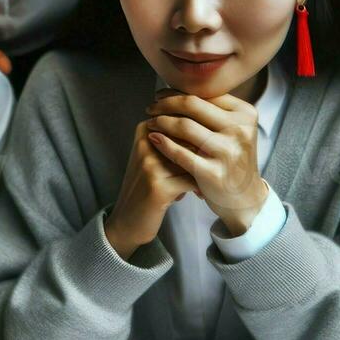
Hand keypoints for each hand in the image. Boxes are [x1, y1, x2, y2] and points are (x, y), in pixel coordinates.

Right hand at [102, 120, 199, 260]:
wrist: (127, 220)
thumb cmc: (146, 187)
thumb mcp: (154, 157)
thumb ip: (175, 140)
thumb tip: (213, 127)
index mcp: (144, 131)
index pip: (184, 119)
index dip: (201, 135)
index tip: (204, 152)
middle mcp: (145, 144)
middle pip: (190, 138)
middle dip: (205, 154)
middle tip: (213, 167)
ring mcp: (150, 165)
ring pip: (194, 158)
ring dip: (205, 172)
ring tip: (207, 182)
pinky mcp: (158, 186)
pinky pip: (193, 180)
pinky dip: (202, 188)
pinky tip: (201, 194)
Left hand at [145, 88, 265, 234]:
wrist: (245, 198)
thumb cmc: (231, 158)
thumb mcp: (232, 131)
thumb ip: (211, 110)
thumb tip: (174, 90)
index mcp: (245, 114)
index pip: (205, 94)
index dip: (178, 92)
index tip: (160, 95)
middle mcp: (240, 130)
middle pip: (192, 105)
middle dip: (166, 104)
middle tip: (150, 107)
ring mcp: (228, 152)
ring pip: (184, 126)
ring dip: (161, 122)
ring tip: (150, 123)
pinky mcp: (214, 174)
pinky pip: (180, 153)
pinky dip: (163, 143)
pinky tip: (153, 139)